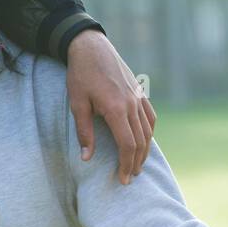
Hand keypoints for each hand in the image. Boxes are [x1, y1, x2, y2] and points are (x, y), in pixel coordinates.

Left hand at [66, 30, 155, 184]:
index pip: (127, 144)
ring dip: (144, 150)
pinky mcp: (140, 92)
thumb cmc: (81, 75)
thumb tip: (86, 158)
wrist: (91, 47)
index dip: (126, 164)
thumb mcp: (77, 104)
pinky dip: (149, 133)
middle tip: (130, 178)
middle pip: (141, 141)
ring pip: (148, 131)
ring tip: (137, 165)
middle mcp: (132, 104)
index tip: (122, 179)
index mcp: (116, 109)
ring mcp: (139, 97)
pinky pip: (150, 117)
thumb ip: (84, 132)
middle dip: (136, 162)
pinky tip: (144, 142)